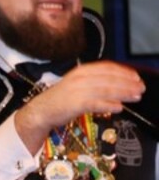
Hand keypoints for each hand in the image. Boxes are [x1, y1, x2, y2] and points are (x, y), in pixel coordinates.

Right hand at [16, 61, 144, 153]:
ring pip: (106, 90)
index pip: (108, 68)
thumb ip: (95, 83)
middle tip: (140, 88)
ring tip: (135, 97)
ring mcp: (77, 90)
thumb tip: (116, 85)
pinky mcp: (75, 104)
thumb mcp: (77, 85)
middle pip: (110, 79)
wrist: (40, 111)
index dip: (124, 72)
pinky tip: (118, 108)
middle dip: (128, 83)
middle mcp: (80, 78)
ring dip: (123, 93)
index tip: (136, 77)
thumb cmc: (59, 100)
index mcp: (81, 71)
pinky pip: (96, 104)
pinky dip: (109, 105)